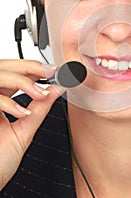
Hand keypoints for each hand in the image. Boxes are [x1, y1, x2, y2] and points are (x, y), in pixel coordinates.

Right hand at [0, 59, 61, 189]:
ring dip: (22, 81)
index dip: (34, 68)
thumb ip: (40, 109)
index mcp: (1, 101)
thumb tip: (58, 90)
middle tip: (50, 73)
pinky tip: (24, 112)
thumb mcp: (24, 131)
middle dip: (29, 66)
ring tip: (40, 94)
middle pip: (4, 67)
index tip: (54, 71)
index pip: (16, 74)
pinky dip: (9, 103)